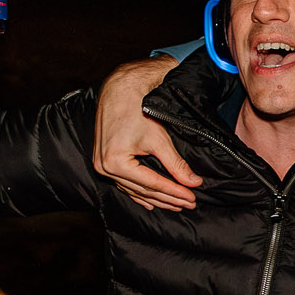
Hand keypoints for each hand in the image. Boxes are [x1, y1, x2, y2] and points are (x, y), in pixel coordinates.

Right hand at [92, 56, 199, 210]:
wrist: (119, 90)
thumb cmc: (138, 109)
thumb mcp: (159, 139)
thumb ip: (176, 164)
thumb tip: (193, 182)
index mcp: (115, 162)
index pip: (152, 184)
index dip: (174, 192)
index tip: (192, 198)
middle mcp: (104, 167)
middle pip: (143, 190)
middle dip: (168, 198)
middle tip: (189, 204)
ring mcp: (101, 166)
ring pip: (134, 189)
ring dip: (156, 198)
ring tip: (176, 204)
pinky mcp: (103, 162)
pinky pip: (123, 183)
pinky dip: (139, 192)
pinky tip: (151, 202)